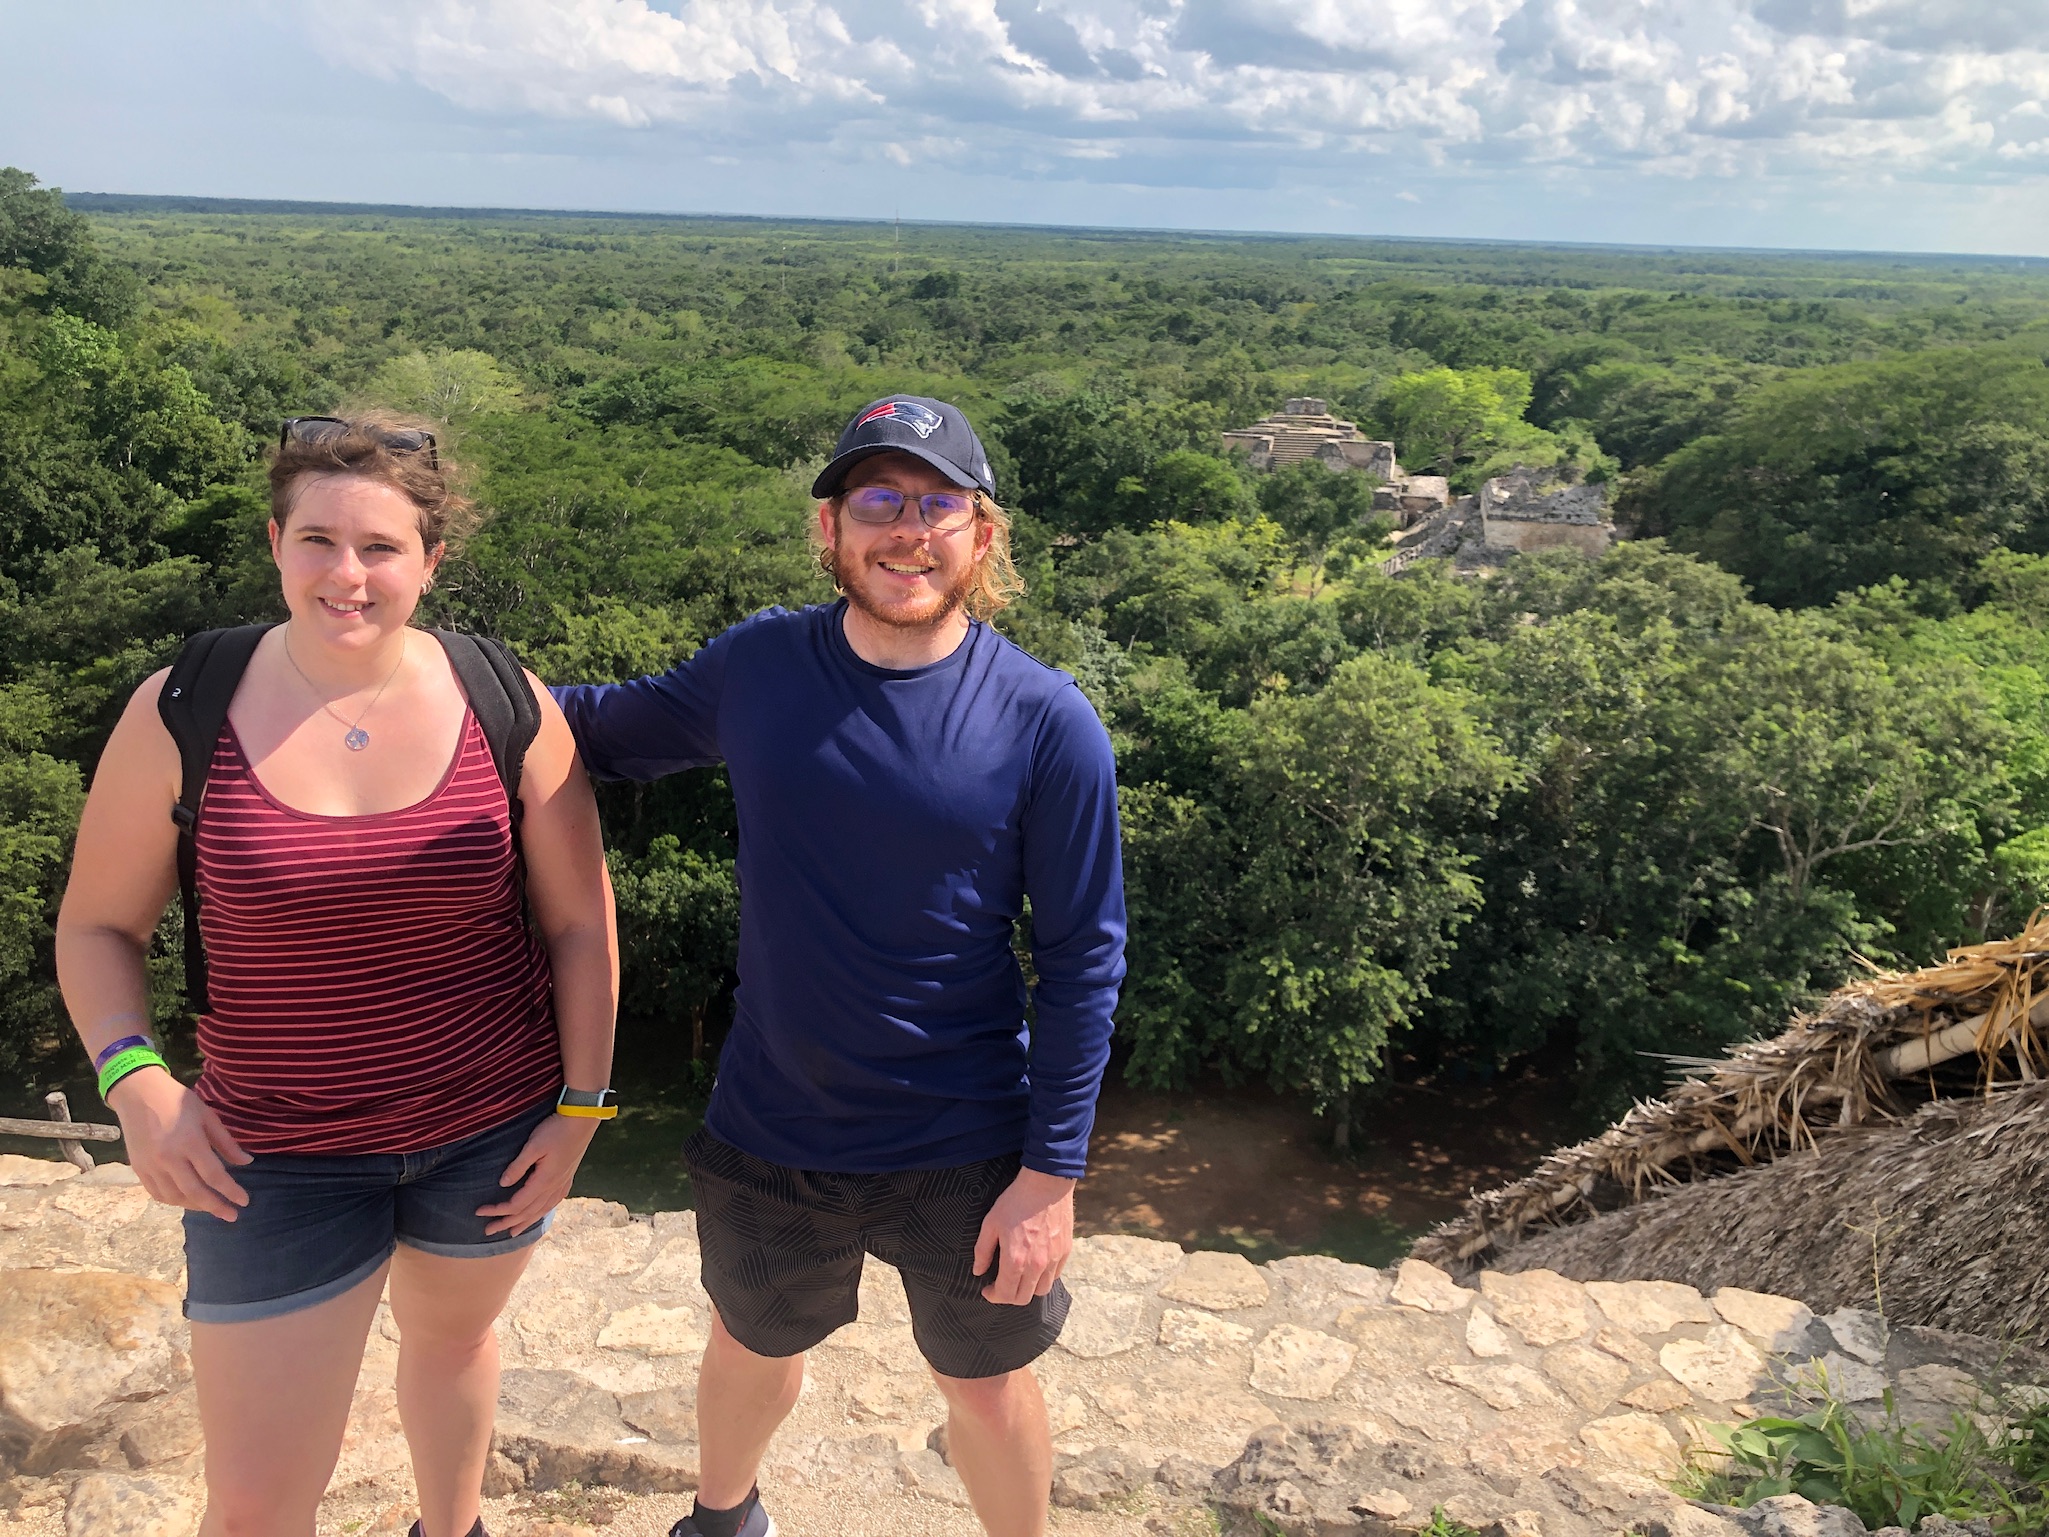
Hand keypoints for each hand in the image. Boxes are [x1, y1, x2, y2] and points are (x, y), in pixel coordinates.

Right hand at [108, 1068, 252, 1220]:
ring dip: (195, 1206)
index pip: (214, 1175)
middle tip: (232, 1216)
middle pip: (195, 1192)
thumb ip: (226, 1142)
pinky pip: (157, 1193)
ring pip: (175, 1197)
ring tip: (212, 1206)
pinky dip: (174, 1201)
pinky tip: (187, 1200)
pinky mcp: (138, 1169)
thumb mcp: (207, 1116)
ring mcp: (150, 1166)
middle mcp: (168, 1158)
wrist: (138, 1094)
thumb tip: (246, 1163)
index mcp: (189, 1142)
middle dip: (216, 1207)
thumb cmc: (178, 1101)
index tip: (244, 1202)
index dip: (231, 1191)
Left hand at [477, 1112, 598, 1236]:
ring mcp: (562, 1183)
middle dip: (506, 1223)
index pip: (516, 1204)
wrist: (582, 1121)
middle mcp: (554, 1187)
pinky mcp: (567, 1178)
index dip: (497, 1210)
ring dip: (525, 1223)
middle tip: (488, 1230)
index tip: (479, 1212)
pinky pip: (552, 1203)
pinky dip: (542, 1212)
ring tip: (512, 1232)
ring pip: (541, 1211)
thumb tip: (503, 1184)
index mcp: (544, 1181)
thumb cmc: (556, 1130)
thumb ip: (518, 1166)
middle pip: (527, 1213)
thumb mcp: (534, 1145)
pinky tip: (539, 1213)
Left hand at [972, 1166, 1075, 1306]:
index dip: (993, 1296)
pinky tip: (1036, 1266)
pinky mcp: (1065, 1251)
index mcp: (1015, 1260)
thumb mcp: (991, 1223)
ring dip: (1028, 1289)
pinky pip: (1055, 1275)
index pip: (1005, 1294)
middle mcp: (1036, 1266)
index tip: (987, 1289)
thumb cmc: (1016, 1201)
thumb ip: (983, 1251)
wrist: (1046, 1183)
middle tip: (1001, 1285)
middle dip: (1009, 1296)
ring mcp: (1053, 1260)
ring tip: (1019, 1278)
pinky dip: (1044, 1277)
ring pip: (1041, 1290)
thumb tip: (978, 1271)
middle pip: (1023, 1298)